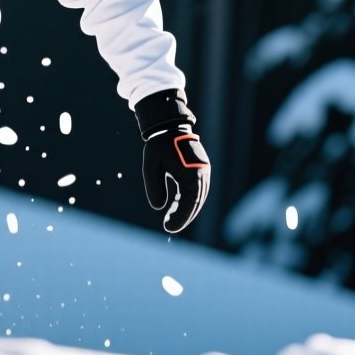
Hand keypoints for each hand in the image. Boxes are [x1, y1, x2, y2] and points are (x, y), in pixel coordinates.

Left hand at [132, 88, 208, 233]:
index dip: (180, 217)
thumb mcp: (151, 164)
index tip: (168, 228)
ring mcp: (203, 172)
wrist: (170, 126)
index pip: (189, 202)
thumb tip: (158, 207)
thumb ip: (154, 185)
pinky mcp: (200, 171)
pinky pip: (196, 191)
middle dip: (184, 217)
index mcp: (192, 173)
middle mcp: (202, 174)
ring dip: (187, 211)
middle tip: (169, 228)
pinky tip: (177, 208)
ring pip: (198, 198)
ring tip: (172, 221)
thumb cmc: (159, 144)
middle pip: (196, 203)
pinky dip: (188, 202)